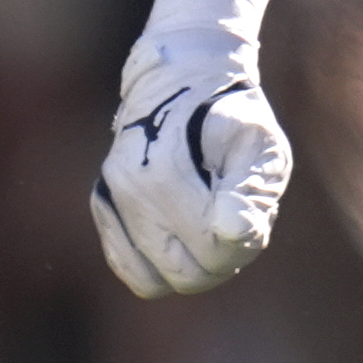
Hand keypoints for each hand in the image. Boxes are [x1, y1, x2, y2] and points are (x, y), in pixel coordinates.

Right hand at [88, 0, 288, 297]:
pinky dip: (158, 266)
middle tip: (230, 216)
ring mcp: (112, 200)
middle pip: (189, 275)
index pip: (216, 256)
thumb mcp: (260, 145)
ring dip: (190, 261)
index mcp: (168, 173)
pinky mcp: (103, 209)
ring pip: (159, 281)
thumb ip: (251, 189)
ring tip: (205, 222)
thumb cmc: (232, 118)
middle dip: (220, 256)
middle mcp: (131, 189)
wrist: (184, 82)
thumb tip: (230, 231)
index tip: (250, 208)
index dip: (245, 242)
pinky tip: (177, 233)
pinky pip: (131, 272)